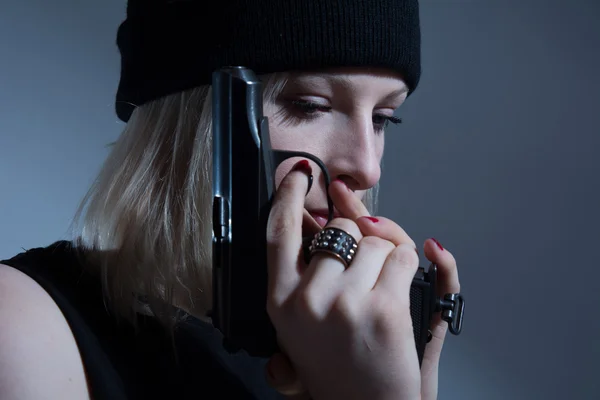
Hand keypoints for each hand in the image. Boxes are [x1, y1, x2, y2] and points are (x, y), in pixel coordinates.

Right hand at [265, 164, 421, 399]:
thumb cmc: (338, 367)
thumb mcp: (304, 323)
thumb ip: (310, 268)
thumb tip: (335, 216)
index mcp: (281, 301)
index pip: (278, 232)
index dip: (287, 196)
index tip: (298, 174)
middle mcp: (307, 298)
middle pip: (342, 229)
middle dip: (360, 242)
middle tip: (363, 277)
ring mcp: (345, 302)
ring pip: (376, 241)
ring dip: (385, 260)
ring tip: (377, 297)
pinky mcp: (383, 308)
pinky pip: (403, 256)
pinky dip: (407, 268)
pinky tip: (397, 297)